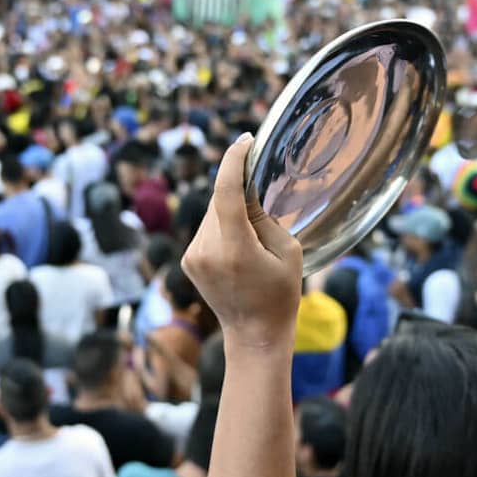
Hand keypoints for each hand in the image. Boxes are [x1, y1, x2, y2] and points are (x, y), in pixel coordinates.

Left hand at [182, 133, 302, 354]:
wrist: (253, 335)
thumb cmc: (280, 295)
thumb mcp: (288, 251)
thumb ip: (263, 216)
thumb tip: (245, 191)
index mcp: (234, 248)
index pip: (226, 191)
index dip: (234, 161)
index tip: (245, 142)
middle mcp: (206, 250)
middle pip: (219, 199)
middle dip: (238, 191)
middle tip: (261, 197)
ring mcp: (193, 256)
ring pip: (212, 213)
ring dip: (230, 211)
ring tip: (252, 239)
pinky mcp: (189, 260)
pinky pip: (206, 228)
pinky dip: (222, 226)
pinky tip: (238, 247)